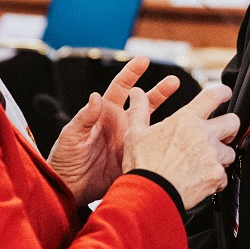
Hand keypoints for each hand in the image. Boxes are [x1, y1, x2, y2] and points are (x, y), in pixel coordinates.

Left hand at [45, 58, 177, 204]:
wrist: (68, 187)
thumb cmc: (64, 159)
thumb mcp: (71, 135)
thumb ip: (85, 117)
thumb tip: (95, 97)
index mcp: (105, 113)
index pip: (121, 87)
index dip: (132, 73)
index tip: (144, 60)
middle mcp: (120, 124)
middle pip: (144, 103)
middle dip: (160, 91)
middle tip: (174, 81)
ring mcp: (129, 141)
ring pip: (153, 124)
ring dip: (168, 116)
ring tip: (185, 110)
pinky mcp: (134, 158)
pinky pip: (152, 147)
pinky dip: (164, 142)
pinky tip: (177, 138)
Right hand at [122, 84, 235, 210]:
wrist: (150, 195)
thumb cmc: (142, 165)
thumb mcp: (135, 134)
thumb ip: (139, 111)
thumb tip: (136, 94)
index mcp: (186, 120)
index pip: (213, 96)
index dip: (223, 92)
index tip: (225, 94)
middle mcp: (203, 135)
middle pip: (233, 122)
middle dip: (229, 127)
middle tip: (221, 133)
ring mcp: (212, 156)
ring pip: (231, 151)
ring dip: (221, 156)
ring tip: (205, 162)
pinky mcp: (216, 176)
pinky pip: (224, 176)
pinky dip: (216, 179)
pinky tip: (201, 180)